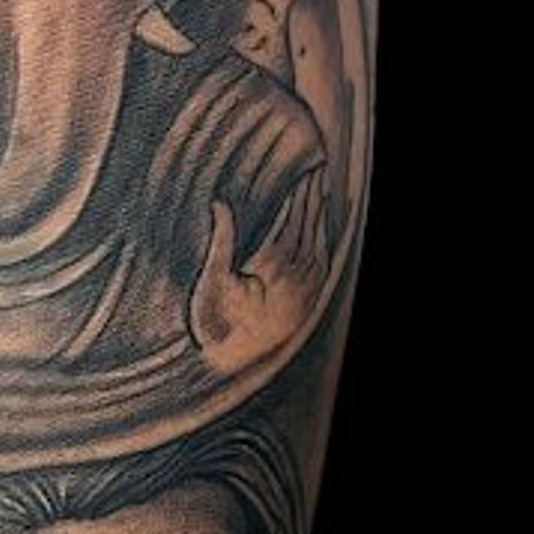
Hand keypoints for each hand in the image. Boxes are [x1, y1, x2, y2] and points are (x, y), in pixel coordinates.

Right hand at [189, 165, 328, 371]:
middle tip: (316, 168)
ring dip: (319, 214)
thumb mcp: (211, 282)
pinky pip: (322, 262)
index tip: (301, 173)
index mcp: (274, 270)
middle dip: (311, 198)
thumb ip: (221, 241)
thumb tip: (220, 204)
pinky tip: (321, 223)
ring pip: (318, 242)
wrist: (231, 365)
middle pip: (307, 228)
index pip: (290, 222)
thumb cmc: (216, 324)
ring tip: (320, 186)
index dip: (296, 196)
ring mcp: (306, 291)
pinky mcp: (309, 301)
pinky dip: (322, 238)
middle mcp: (297, 280)